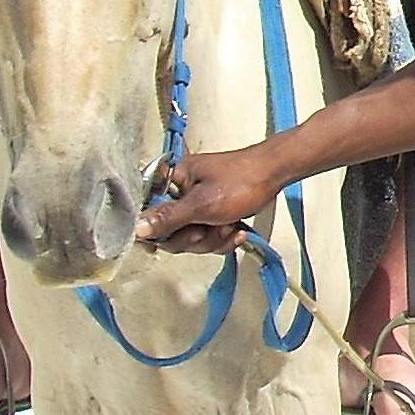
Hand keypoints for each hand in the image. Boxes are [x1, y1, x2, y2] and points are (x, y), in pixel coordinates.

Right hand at [136, 148, 286, 253]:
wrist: (276, 175)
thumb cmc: (242, 180)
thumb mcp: (202, 204)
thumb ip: (168, 218)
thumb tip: (137, 228)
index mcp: (171, 181)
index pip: (146, 212)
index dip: (157, 231)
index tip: (174, 235)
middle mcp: (180, 192)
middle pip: (170, 233)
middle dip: (194, 237)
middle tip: (209, 228)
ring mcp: (198, 205)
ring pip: (191, 239)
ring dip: (213, 239)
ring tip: (229, 225)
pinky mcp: (213, 214)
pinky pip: (209, 238)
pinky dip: (224, 238)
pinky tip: (237, 230)